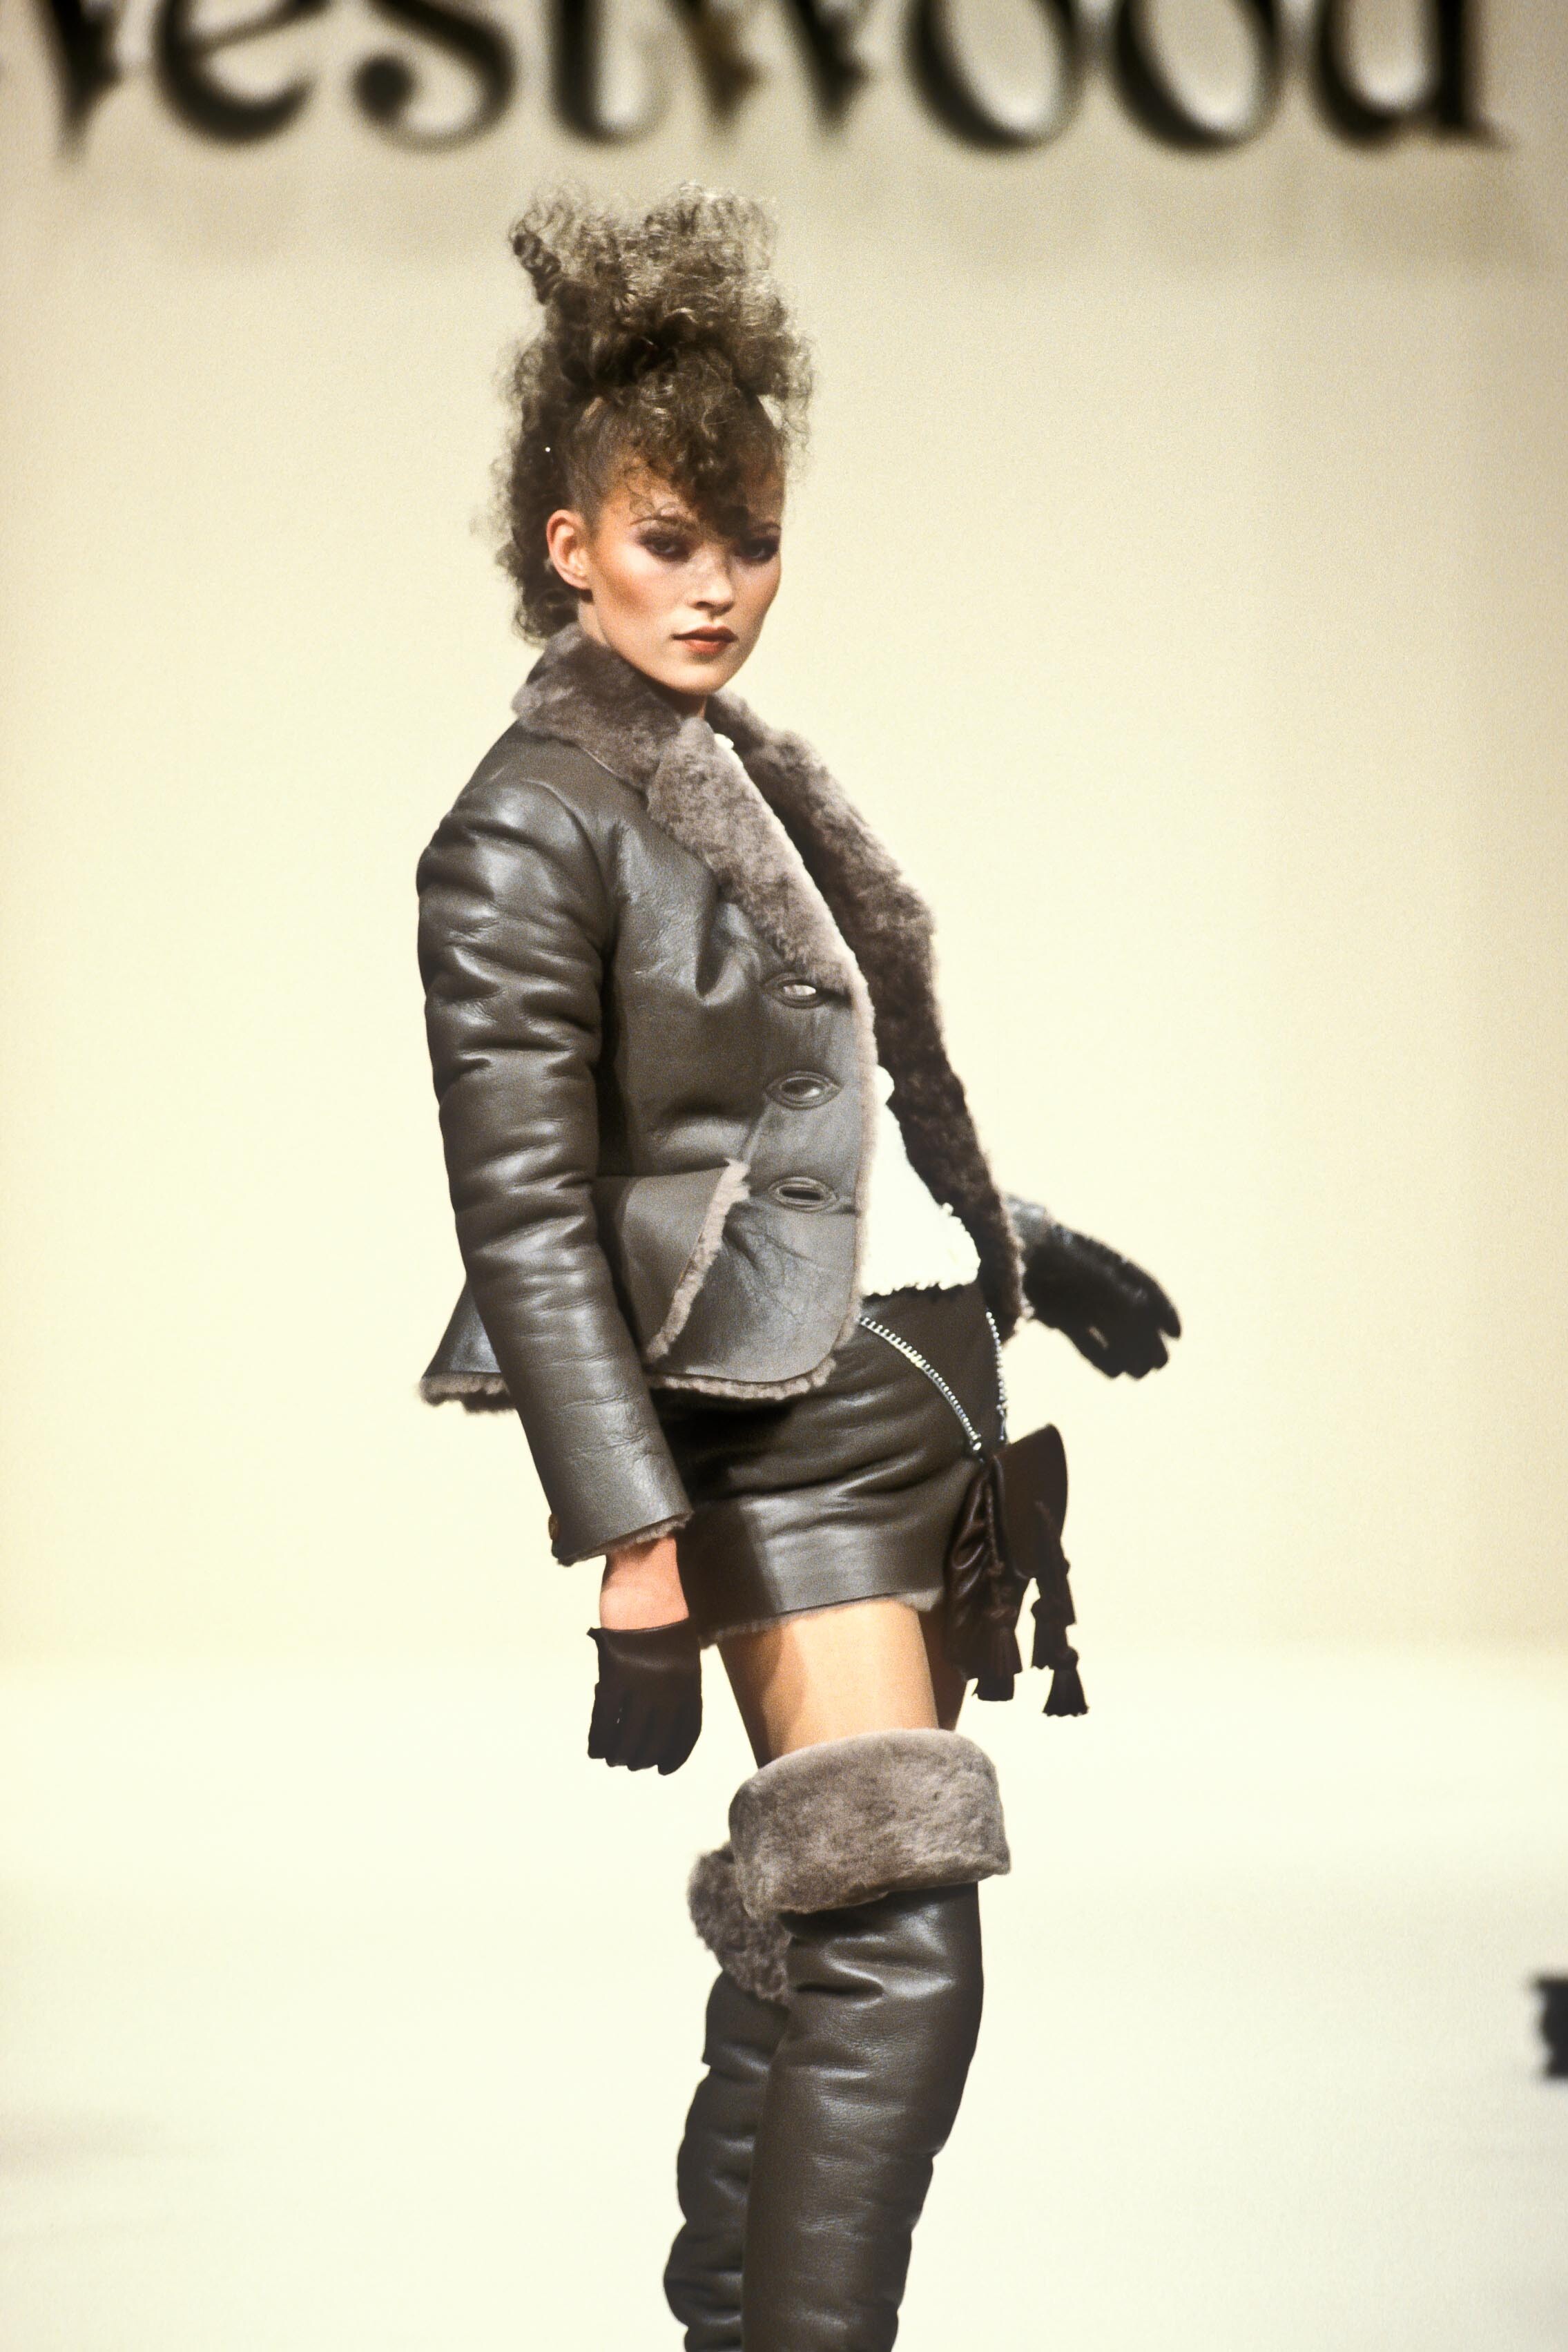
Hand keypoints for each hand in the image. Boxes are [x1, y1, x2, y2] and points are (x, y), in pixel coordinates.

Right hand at [586, 1534, 700, 1773]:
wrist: (646, 1572)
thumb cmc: (662, 1601)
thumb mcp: (681, 1642)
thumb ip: (674, 1674)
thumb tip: (659, 1707)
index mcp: (690, 1677)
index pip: (687, 1729)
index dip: (675, 1754)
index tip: (663, 1769)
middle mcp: (670, 1684)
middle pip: (657, 1736)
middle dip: (642, 1756)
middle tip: (629, 1764)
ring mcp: (642, 1680)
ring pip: (630, 1732)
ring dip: (619, 1752)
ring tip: (612, 1760)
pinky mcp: (615, 1671)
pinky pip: (605, 1716)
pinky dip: (598, 1736)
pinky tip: (594, 1748)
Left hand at [1008, 1200, 1180, 1379]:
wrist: (982, 1246)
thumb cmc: (1028, 1247)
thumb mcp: (1069, 1262)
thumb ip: (1104, 1283)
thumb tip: (1141, 1308)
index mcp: (1097, 1257)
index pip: (1139, 1282)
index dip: (1160, 1308)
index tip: (1177, 1335)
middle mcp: (1086, 1276)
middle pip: (1124, 1309)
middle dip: (1145, 1337)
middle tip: (1160, 1365)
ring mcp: (1068, 1294)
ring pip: (1105, 1326)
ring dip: (1125, 1348)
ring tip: (1141, 1374)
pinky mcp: (1050, 1312)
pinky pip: (1081, 1335)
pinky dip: (1097, 1353)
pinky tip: (1114, 1373)